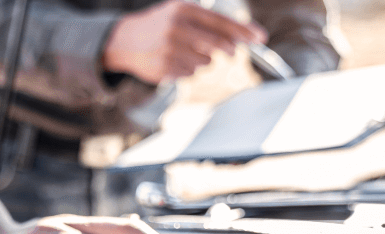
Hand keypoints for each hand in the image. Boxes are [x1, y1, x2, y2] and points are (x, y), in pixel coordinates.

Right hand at [102, 0, 265, 83]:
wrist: (124, 40)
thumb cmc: (160, 25)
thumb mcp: (180, 12)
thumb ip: (207, 22)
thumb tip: (239, 38)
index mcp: (183, 10)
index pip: (221, 21)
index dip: (243, 31)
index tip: (260, 38)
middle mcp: (177, 28)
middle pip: (218, 44)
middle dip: (229, 49)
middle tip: (231, 52)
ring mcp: (170, 49)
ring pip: (205, 62)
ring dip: (203, 60)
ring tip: (185, 52)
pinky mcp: (164, 67)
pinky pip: (190, 73)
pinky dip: (187, 69)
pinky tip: (173, 61)